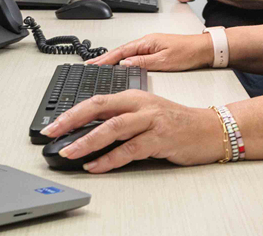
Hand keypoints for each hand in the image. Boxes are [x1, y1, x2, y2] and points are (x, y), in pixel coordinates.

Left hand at [39, 91, 224, 172]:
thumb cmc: (176, 122)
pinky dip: (110, 159)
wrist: (209, 129)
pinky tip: (97, 166)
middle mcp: (140, 105)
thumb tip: (88, 132)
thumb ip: (121, 117)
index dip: (72, 112)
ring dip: (88, 141)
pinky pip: (130, 149)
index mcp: (134, 96)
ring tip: (70, 152)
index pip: (96, 100)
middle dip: (72, 121)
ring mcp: (151, 121)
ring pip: (113, 128)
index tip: (53, 125)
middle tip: (53, 134)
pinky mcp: (160, 138)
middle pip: (100, 108)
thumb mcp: (146, 113)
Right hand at [87, 32, 212, 70]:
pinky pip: (134, 55)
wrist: (204, 49)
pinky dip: (124, 60)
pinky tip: (120, 65)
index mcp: (147, 42)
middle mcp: (147, 42)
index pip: (121, 51)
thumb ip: (143, 62)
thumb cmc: (188, 52)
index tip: (93, 64)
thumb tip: (125, 63)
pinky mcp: (155, 51)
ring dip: (113, 59)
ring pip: (127, 53)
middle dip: (104, 58)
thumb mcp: (165, 61)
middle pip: (121, 51)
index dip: (106, 58)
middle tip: (90, 65)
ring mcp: (150, 46)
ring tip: (100, 67)